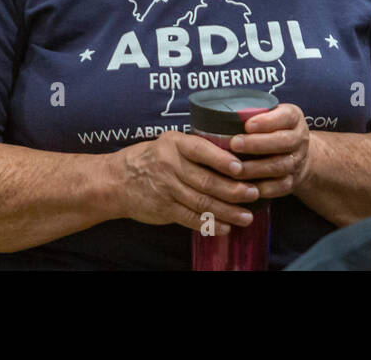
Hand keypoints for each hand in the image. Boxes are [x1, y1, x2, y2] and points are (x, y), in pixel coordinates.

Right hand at [112, 131, 258, 233]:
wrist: (117, 181)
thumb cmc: (152, 158)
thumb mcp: (170, 143)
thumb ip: (196, 147)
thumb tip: (236, 154)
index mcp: (175, 144)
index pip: (202, 150)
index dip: (222, 160)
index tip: (242, 168)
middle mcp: (170, 165)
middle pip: (206, 181)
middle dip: (233, 190)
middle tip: (254, 194)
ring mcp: (166, 189)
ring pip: (202, 202)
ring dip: (227, 211)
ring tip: (246, 216)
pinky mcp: (164, 209)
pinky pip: (190, 218)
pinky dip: (209, 224)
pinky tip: (225, 227)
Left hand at [228, 103, 312, 199]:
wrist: (296, 155)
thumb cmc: (272, 130)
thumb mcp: (269, 115)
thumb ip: (253, 114)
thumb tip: (223, 115)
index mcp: (294, 118)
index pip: (286, 116)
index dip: (268, 121)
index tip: (247, 125)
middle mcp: (299, 139)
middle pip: (284, 142)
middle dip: (257, 144)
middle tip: (234, 144)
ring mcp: (297, 162)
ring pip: (280, 166)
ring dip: (256, 168)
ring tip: (235, 168)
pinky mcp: (292, 181)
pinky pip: (279, 187)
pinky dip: (262, 188)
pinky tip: (244, 186)